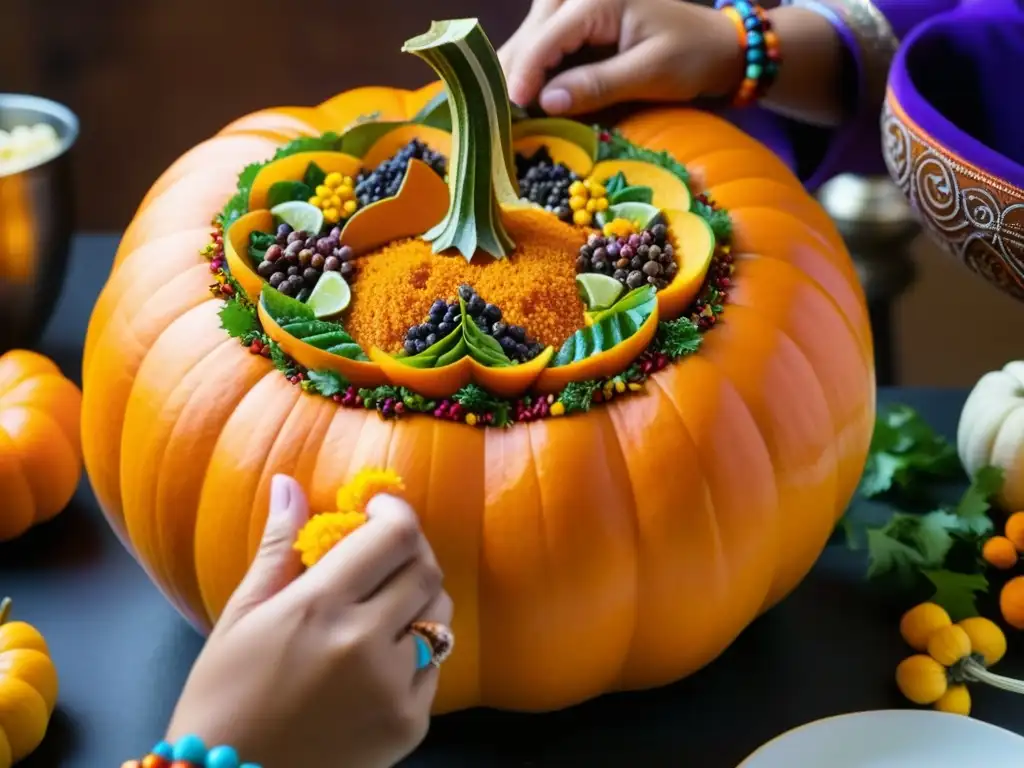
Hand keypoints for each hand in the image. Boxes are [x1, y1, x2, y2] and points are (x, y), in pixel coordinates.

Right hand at [166, 475, 451, 767]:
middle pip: (426, 570)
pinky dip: (415, 652)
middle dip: (409, 551)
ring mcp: (394, 687)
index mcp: (319, 607)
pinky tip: (378, 660)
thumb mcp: (242, 615)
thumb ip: (277, 546)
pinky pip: (435, 667)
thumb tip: (289, 484)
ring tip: (381, 606)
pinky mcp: (410, 724)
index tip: (378, 510)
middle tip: (383, 554)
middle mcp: (365, 643)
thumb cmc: (224, 696)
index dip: (395, 512)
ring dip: (418, 599)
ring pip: (441, 616)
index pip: (394, 536)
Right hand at [501, 0, 744, 115]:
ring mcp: (574, 4)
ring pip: (528, 37)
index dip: (525, 74)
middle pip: (529, 33)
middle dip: (510, 74)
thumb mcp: (650, 72)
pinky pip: (542, 43)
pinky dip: (530, 69)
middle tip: (493, 115)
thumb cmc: (690, 56)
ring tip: (499, 110)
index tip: (510, 107)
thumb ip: (597, 85)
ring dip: (515, 72)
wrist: (714, 43)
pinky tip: (520, 96)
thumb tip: (546, 102)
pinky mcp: (575, 19)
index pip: (547, 38)